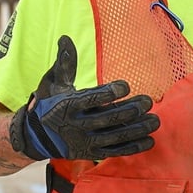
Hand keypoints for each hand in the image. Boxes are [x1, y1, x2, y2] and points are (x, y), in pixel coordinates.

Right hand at [9, 35, 160, 160]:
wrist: (38, 137)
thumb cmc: (50, 103)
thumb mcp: (53, 82)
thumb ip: (65, 63)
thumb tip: (66, 38)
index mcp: (67, 106)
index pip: (90, 99)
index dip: (108, 93)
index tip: (126, 85)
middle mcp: (76, 126)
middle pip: (107, 119)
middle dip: (130, 110)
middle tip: (148, 101)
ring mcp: (85, 142)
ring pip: (115, 137)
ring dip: (137, 129)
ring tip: (155, 120)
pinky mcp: (92, 153)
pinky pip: (115, 152)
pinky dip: (133, 147)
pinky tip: (149, 140)